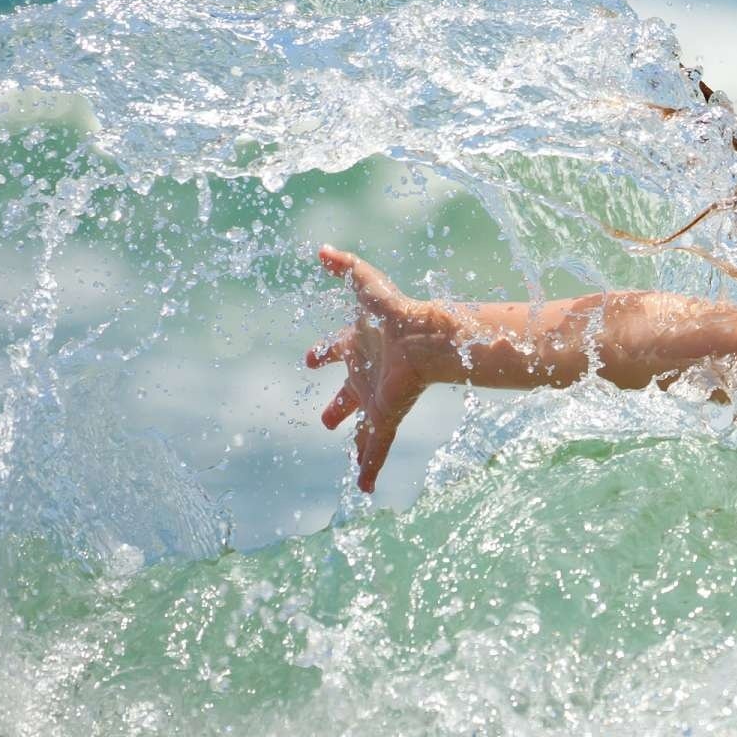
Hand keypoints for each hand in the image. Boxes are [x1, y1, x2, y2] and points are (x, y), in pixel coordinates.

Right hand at [304, 245, 454, 491]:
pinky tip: (365, 488)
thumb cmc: (395, 310)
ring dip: (357, 445)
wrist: (427, 336)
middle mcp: (366, 374)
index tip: (310, 359)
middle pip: (348, 395)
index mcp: (357, 346)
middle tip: (327, 419)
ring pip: (363, 428)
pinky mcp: (387, 415)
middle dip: (338, 407)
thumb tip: (322, 248)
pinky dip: (370, 468)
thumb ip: (344, 264)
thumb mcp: (364, 282)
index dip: (322, 353)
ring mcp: (376, 397)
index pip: (334, 350)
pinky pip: (376, 447)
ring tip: (353, 465)